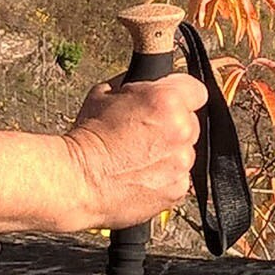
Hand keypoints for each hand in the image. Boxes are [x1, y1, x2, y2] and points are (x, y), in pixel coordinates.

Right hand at [61, 70, 206, 230]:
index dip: (180, 94)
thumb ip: (135, 88)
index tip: (171, 100)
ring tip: (139, 156)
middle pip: (191, 122)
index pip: (196, 90)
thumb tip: (145, 85)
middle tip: (145, 131)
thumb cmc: (88, 137)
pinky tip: (141, 174)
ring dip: (169, 152)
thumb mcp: (106, 92)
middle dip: (172, 125)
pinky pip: (178, 177)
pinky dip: (165, 176)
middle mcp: (181, 130)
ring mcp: (182, 162)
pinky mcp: (177, 188)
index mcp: (167, 101)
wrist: (78, 179)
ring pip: (185, 151)